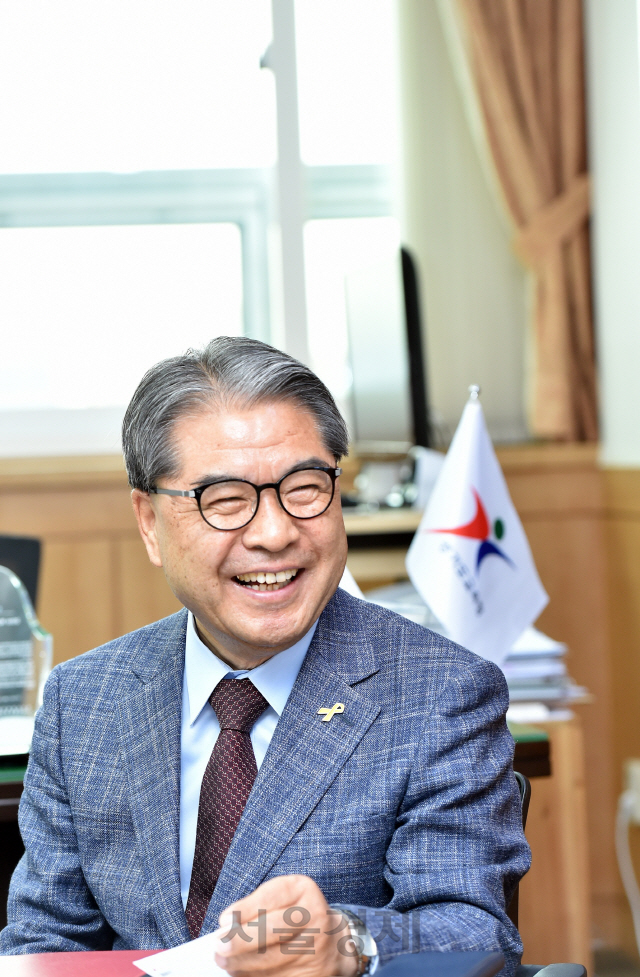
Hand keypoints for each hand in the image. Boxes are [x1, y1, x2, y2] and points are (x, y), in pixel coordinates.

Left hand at [212, 874, 358, 976]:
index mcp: (304, 891)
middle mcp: (315, 917)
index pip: (273, 897)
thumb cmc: (297, 915)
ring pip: (273, 959)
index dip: (245, 910)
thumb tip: (226, 922)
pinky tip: (240, 971)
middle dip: (242, 940)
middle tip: (219, 945)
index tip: (223, 921)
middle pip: (274, 929)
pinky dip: (254, 976)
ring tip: (223, 960)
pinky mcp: (313, 973)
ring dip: (242, 962)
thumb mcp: (281, 897)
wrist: (333, 943)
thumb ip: (256, 904)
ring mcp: (316, 948)